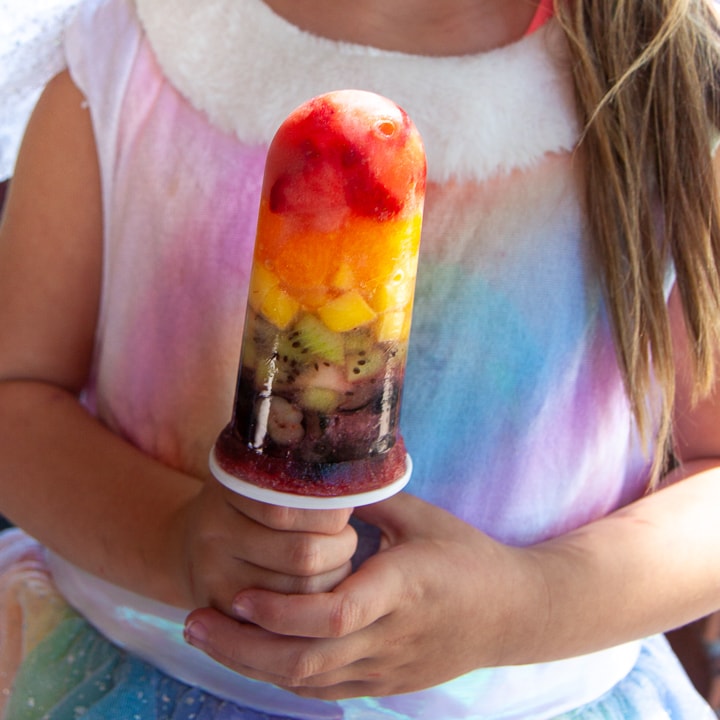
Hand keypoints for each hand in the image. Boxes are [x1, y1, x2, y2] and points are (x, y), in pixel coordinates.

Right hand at [172, 476, 357, 612]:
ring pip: (301, 591)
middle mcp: (215, 531)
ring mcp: (214, 577)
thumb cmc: (249, 503)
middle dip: (340, 548)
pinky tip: (317, 590)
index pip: (295, 507)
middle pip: (303, 554)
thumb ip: (302, 470)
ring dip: (333, 579)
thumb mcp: (264, 473)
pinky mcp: (222, 614)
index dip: (332, 512)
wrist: (192, 543)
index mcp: (231, 487)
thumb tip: (363, 475)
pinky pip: (285, 621)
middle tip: (347, 539)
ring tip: (336, 562)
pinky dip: (312, 608)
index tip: (345, 509)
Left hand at [183, 492, 542, 698]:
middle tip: (194, 622)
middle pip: (307, 661)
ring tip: (207, 634)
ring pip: (308, 682)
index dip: (282, 612)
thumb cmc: (467, 556)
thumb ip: (368, 501)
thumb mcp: (421, 518)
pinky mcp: (386, 684)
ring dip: (251, 664)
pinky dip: (281, 673)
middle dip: (242, 648)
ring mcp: (387, 668)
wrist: (513, 613)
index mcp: (403, 588)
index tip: (240, 593)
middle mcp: (391, 636)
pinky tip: (251, 652)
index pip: (336, 615)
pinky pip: (324, 688)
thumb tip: (318, 477)